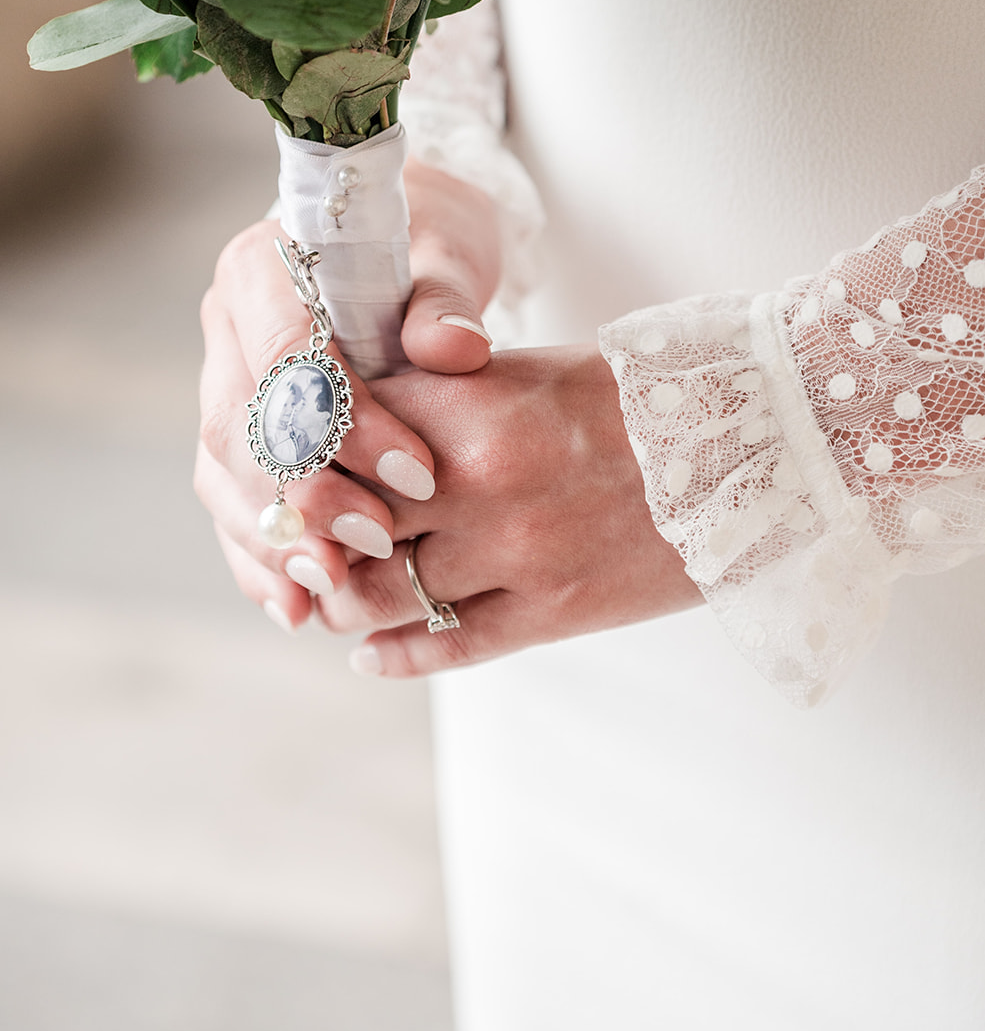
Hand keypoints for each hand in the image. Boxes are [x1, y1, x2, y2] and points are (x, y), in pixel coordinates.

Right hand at [194, 162, 501, 629]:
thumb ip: (446, 300)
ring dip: (276, 540)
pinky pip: (233, 503)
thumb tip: (454, 349)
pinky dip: (262, 559)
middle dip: (305, 495)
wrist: (409, 250)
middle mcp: (227, 325)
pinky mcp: (239, 435)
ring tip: (336, 588)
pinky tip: (297, 607)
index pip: (286, 355)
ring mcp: (223, 382)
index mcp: (262, 267)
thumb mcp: (449, 253)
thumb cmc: (430, 244)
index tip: (419, 474)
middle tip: (378, 542)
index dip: (345, 424)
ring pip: (224, 475)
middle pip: (239, 425)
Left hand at [314, 347, 703, 675]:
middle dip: (311, 539)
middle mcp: (481, 482)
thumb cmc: (628, 395)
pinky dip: (397, 655)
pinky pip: (452, 646)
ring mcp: (518, 552)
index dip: (303, 464)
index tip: (282, 475)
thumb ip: (435, 401)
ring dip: (345, 603)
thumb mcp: (520, 374)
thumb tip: (352, 435)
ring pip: (387, 595)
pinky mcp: (556, 610)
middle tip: (290, 547)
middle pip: (348, 526)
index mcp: (469, 407)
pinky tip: (370, 656)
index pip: (344, 442)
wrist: (748, 441)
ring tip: (329, 600)